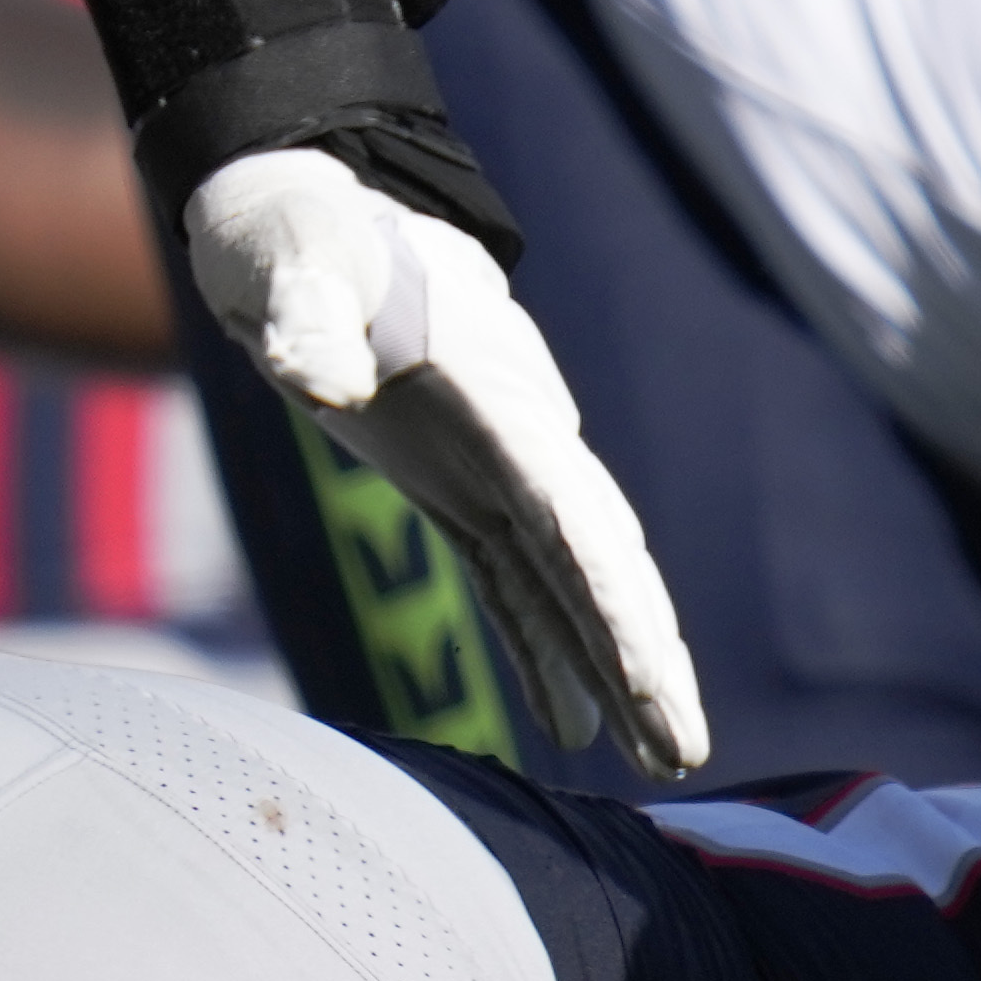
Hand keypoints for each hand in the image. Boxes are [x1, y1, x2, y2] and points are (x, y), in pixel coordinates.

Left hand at [186, 142, 716, 773]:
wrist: (318, 216)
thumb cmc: (302, 236)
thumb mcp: (293, 262)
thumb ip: (309, 318)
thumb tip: (319, 381)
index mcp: (501, 402)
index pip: (572, 518)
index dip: (615, 602)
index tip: (652, 676)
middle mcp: (524, 446)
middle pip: (605, 569)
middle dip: (650, 663)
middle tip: (686, 753)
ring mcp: (501, 474)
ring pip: (578, 589)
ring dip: (619, 675)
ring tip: (667, 765)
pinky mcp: (465, 494)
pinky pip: (518, 588)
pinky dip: (546, 655)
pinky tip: (572, 729)